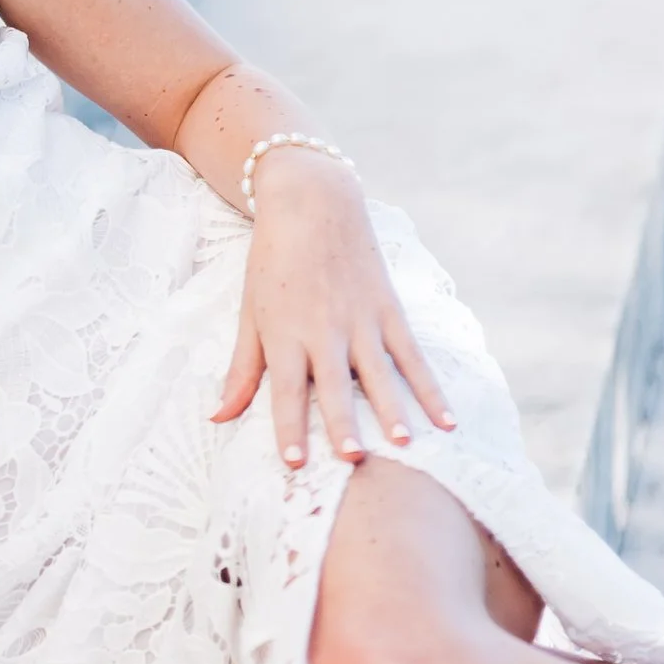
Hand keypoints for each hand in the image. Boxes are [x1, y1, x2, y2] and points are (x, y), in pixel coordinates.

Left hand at [211, 154, 456, 468]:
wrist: (311, 200)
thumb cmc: (273, 261)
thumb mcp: (250, 312)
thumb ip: (241, 370)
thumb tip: (217, 419)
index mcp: (285, 333)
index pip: (287, 390)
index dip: (290, 427)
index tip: (294, 463)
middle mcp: (324, 329)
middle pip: (335, 386)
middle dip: (344, 423)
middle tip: (354, 458)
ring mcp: (360, 318)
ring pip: (379, 373)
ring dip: (393, 409)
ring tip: (403, 444)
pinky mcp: (388, 308)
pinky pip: (412, 355)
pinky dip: (431, 388)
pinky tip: (446, 420)